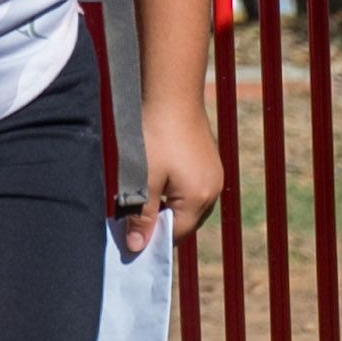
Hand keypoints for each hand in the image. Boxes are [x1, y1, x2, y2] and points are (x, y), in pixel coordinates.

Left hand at [121, 97, 226, 257]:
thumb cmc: (154, 137)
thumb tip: (137, 248)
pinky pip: (191, 185)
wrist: (172, 92)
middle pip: (184, 221)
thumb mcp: (142, 180)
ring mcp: (214, 173)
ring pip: (187, 203)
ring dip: (165, 204)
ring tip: (141, 192)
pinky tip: (155, 174)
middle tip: (131, 215)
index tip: (128, 236)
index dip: (151, 239)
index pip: (175, 234)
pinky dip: (173, 188)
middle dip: (158, 221)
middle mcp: (213, 189)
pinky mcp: (209, 158)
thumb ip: (140, 216)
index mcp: (198, 199)